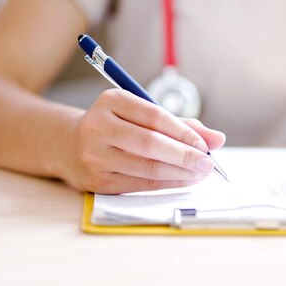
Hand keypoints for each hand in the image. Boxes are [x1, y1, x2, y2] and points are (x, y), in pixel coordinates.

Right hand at [61, 89, 225, 193]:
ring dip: (180, 173)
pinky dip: (168, 183)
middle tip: (208, 163)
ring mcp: (94, 156)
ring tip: (201, 173)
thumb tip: (217, 139)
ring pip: (147, 167)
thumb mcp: (142, 115)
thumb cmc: (117, 127)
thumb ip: (180, 125)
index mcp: (110, 101)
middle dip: (185, 155)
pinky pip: (140, 184)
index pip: (154, 116)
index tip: (205, 144)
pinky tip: (184, 181)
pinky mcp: (97, 181)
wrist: (69, 146)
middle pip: (150, 144)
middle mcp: (98, 127)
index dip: (183, 132)